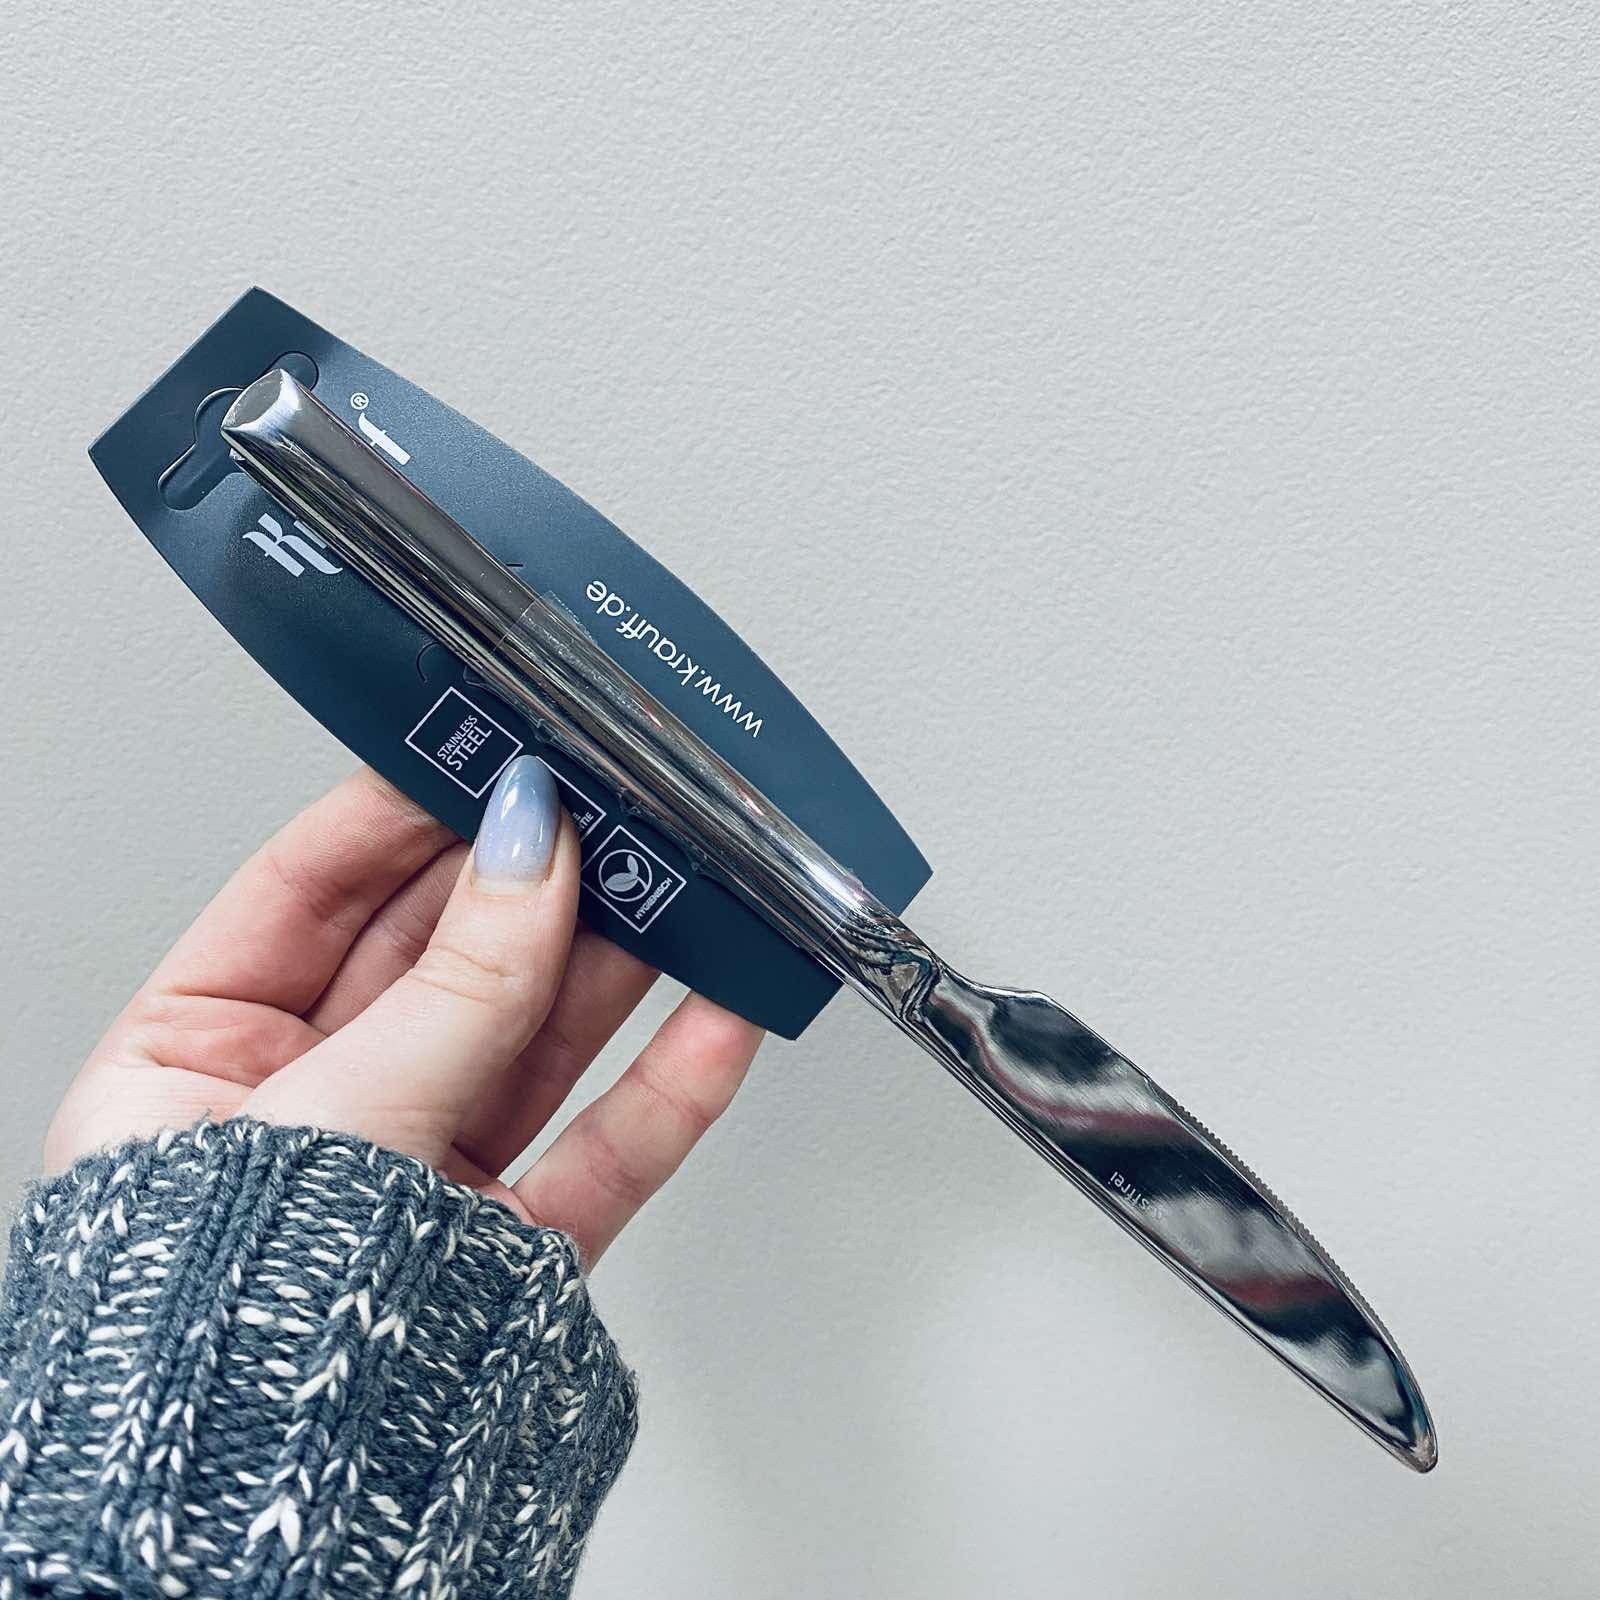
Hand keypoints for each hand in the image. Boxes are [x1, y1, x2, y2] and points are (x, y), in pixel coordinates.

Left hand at [46, 759, 761, 1264]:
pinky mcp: (503, 1245)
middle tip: (610, 808)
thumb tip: (530, 842)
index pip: (311, 889)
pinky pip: (598, 1148)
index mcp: (198, 1057)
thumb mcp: (341, 1108)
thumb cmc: (219, 1329)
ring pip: (533, 1036)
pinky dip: (667, 1085)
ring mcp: (415, 1170)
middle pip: (442, 954)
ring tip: (687, 887)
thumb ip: (458, 978)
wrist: (268, 1527)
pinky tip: (720, 1016)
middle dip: (533, 879)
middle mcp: (310, 1105)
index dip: (407, 812)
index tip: (490, 753)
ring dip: (617, 961)